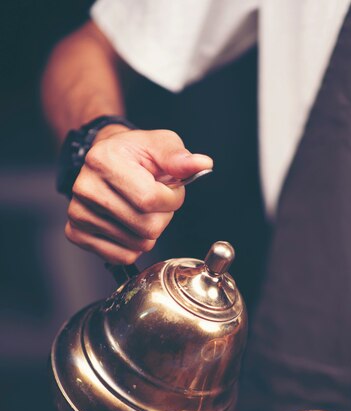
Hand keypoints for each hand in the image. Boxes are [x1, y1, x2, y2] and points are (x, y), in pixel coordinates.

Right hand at [65, 125, 212, 263]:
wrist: (105, 160)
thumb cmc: (134, 154)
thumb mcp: (160, 144)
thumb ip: (180, 157)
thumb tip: (202, 164)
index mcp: (104, 161)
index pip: (150, 200)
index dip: (172, 199)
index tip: (170, 189)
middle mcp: (86, 188)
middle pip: (147, 227)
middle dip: (163, 216)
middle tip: (155, 200)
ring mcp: (79, 213)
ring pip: (138, 244)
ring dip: (149, 231)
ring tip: (140, 208)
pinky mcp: (77, 233)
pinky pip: (122, 256)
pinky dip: (134, 245)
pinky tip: (128, 224)